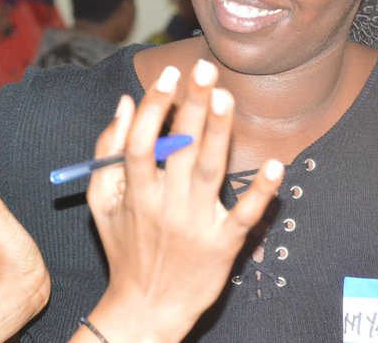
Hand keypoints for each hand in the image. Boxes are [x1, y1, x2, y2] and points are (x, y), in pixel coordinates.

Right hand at [79, 61, 283, 342]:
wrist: (146, 309)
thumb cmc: (124, 248)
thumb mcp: (101, 203)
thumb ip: (106, 153)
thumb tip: (122, 104)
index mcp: (134, 193)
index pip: (140, 142)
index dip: (153, 106)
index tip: (168, 74)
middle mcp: (165, 204)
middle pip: (179, 147)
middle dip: (191, 105)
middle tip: (204, 68)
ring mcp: (196, 224)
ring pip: (209, 170)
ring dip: (218, 132)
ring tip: (225, 96)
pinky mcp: (224, 244)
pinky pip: (245, 214)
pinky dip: (262, 192)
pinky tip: (276, 166)